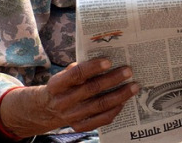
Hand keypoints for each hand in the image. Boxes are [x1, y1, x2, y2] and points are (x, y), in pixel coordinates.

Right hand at [0, 58, 137, 136]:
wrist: (47, 108)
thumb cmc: (65, 84)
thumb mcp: (65, 73)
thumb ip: (81, 66)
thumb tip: (107, 56)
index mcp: (57, 84)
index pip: (75, 74)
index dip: (93, 67)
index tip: (109, 61)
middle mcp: (62, 101)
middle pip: (91, 89)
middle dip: (112, 79)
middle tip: (129, 71)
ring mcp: (70, 116)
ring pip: (99, 106)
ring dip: (119, 95)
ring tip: (134, 86)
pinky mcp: (79, 126)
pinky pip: (99, 120)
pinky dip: (114, 111)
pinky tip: (124, 102)